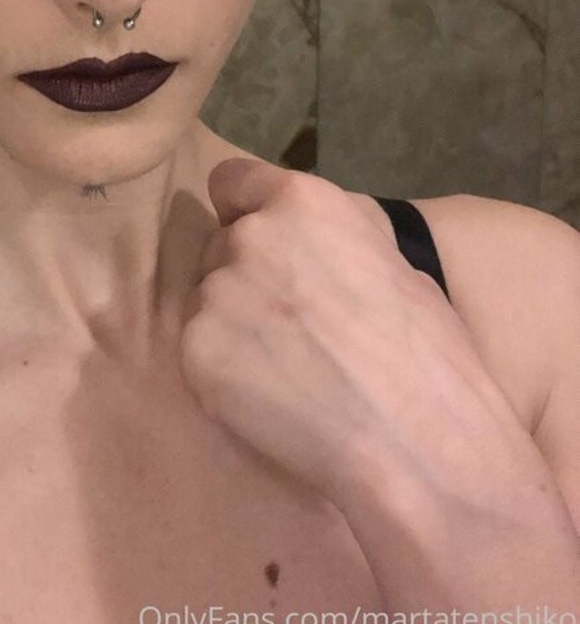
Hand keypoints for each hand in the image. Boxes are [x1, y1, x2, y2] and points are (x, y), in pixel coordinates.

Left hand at [178, 158, 506, 505]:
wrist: (419, 441)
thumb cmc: (429, 353)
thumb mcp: (391, 261)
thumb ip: (330, 240)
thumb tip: (309, 244)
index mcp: (302, 201)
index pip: (232, 182)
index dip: (243, 212)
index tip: (261, 245)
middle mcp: (249, 235)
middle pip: (219, 246)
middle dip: (244, 277)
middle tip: (290, 327)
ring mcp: (217, 292)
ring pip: (207, 301)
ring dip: (232, 327)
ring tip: (287, 372)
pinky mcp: (196, 351)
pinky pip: (199, 352)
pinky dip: (224, 375)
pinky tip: (272, 401)